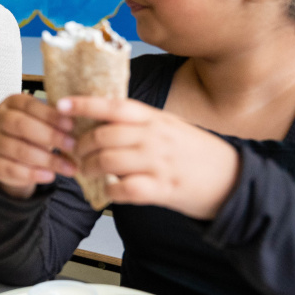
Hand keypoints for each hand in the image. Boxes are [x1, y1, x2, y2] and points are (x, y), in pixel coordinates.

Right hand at [0, 94, 78, 199]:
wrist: (11, 155)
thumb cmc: (33, 133)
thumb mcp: (42, 120)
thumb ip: (56, 119)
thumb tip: (81, 120)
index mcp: (12, 102)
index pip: (29, 105)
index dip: (51, 115)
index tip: (72, 125)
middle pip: (21, 125)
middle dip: (50, 136)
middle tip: (72, 146)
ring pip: (18, 150)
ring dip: (47, 159)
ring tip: (68, 167)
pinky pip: (11, 169)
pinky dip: (33, 174)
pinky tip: (50, 176)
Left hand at [60, 97, 241, 220]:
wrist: (233, 179)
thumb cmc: (198, 153)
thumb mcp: (171, 126)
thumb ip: (141, 122)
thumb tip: (105, 117)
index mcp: (155, 119)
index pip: (113, 106)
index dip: (84, 104)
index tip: (61, 106)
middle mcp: (155, 138)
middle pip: (104, 136)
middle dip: (81, 145)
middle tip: (74, 151)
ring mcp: (159, 164)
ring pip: (109, 161)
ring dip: (90, 168)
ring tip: (85, 172)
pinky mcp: (164, 189)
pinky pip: (126, 189)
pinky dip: (111, 190)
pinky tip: (109, 190)